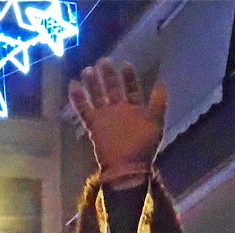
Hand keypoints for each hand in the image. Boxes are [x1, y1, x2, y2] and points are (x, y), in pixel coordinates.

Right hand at [69, 59, 165, 187]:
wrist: (127, 168)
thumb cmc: (143, 147)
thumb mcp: (155, 123)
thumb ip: (158, 103)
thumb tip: (161, 83)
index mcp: (134, 109)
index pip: (131, 89)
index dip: (129, 77)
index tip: (125, 64)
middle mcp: (119, 111)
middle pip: (112, 89)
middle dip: (108, 76)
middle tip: (103, 61)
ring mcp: (105, 118)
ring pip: (97, 96)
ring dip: (92, 84)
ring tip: (87, 70)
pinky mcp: (94, 125)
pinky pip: (84, 110)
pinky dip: (78, 99)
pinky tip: (73, 85)